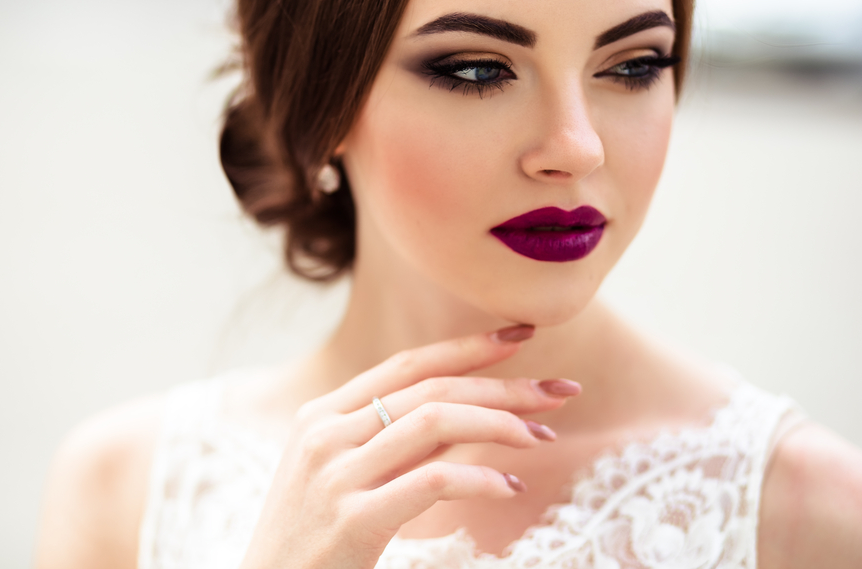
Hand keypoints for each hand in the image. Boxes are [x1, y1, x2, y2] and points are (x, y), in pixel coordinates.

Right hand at [238, 325, 580, 568]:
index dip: (467, 347)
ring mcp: (336, 475)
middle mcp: (326, 433)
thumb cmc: (312, 537)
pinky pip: (433, 481)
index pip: (407, 364)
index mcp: (322, 414)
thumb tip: (471, 413)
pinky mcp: (353, 519)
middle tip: (560, 390)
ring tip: (541, 436)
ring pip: (435, 422)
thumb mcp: (343, 474)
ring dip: (500, 423)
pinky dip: (480, 477)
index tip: (521, 336)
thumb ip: (397, 442)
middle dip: (503, 385)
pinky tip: (508, 485)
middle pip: (431, 389)